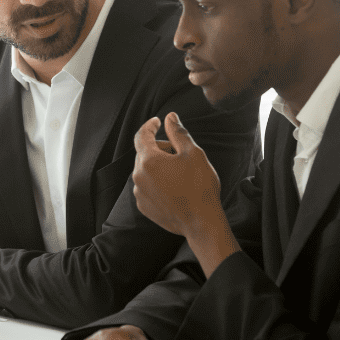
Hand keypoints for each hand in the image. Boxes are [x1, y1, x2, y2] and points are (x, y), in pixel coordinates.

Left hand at [133, 113, 239, 276]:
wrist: (201, 222)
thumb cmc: (199, 187)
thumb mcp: (193, 154)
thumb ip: (178, 133)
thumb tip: (170, 117)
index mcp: (148, 161)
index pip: (141, 135)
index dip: (150, 125)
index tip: (158, 121)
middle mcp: (138, 176)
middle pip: (144, 153)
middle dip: (159, 148)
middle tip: (178, 151)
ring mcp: (140, 193)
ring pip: (145, 170)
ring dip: (158, 165)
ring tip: (179, 171)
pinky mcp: (144, 206)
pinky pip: (146, 186)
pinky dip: (156, 181)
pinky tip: (174, 186)